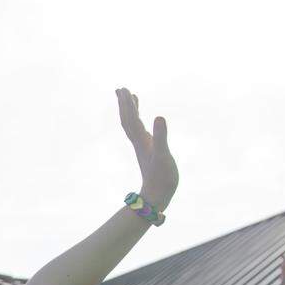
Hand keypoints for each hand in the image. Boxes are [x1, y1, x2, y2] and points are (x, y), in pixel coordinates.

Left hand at [117, 88, 177, 210]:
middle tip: (121, 88)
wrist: (158, 195)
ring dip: (130, 111)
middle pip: (127, 120)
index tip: (124, 90)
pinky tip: (142, 121)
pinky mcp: (147, 151)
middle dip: (124, 104)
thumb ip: (161, 136)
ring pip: (132, 126)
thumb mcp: (164, 155)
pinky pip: (140, 132)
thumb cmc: (162, 177)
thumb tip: (159, 117)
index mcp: (141, 141)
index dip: (128, 104)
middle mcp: (139, 142)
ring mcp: (142, 146)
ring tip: (130, 97)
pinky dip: (139, 122)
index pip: (131, 119)